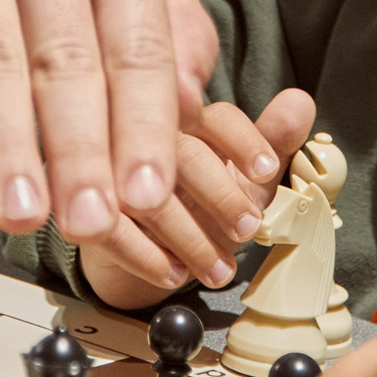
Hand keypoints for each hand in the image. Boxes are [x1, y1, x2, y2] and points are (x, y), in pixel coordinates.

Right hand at [78, 90, 314, 306]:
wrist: (139, 248)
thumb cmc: (196, 204)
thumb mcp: (241, 177)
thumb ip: (271, 142)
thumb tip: (300, 103)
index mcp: (183, 114)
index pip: (215, 114)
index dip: (245, 142)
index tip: (266, 171)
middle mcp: (140, 132)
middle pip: (181, 151)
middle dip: (220, 195)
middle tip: (246, 230)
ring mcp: (104, 166)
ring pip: (147, 193)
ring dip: (190, 237)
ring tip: (219, 268)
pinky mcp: (76, 204)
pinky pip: (112, 228)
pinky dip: (148, 258)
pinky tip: (174, 274)